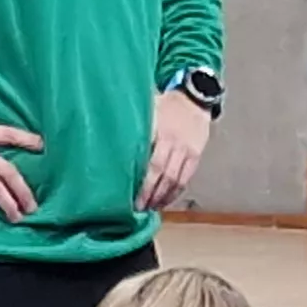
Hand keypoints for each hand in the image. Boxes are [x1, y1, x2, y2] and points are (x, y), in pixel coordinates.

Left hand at [139, 87, 211, 212]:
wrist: (195, 97)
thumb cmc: (165, 103)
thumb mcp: (148, 109)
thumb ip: (135, 126)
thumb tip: (110, 137)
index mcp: (161, 132)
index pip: (151, 164)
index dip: (143, 184)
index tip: (131, 197)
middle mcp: (175, 143)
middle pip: (162, 175)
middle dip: (150, 195)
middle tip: (138, 209)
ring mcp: (187, 151)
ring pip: (175, 180)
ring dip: (162, 197)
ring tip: (151, 208)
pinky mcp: (196, 156)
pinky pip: (186, 179)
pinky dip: (175, 192)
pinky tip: (165, 200)